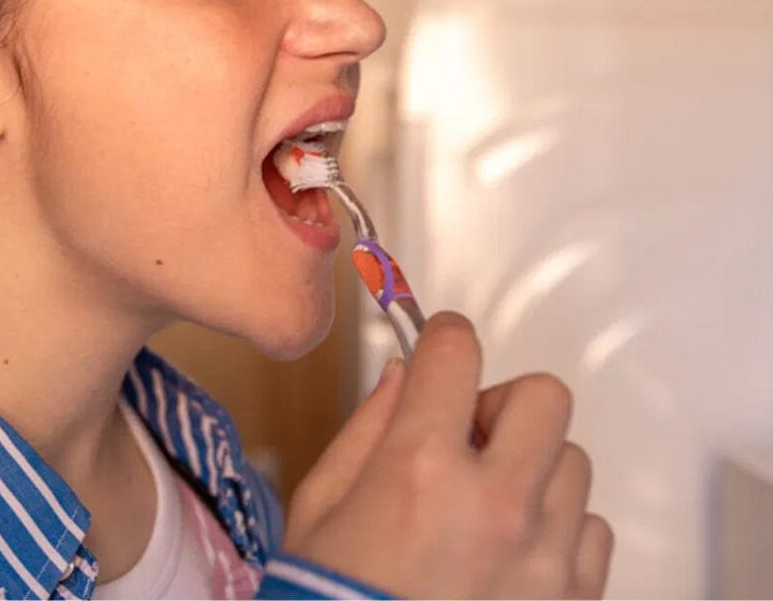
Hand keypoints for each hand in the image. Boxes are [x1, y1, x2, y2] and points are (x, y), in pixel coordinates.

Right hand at [284, 312, 613, 598]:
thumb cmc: (327, 596)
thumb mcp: (321, 505)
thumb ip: (368, 427)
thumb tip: (408, 373)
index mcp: (420, 469)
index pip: (456, 355)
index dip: (444, 338)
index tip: (441, 347)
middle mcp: (495, 503)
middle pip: (542, 396)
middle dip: (501, 404)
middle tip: (469, 438)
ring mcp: (544, 556)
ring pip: (572, 460)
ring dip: (530, 468)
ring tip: (489, 507)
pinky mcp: (572, 597)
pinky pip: (592, 527)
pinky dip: (557, 526)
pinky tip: (515, 550)